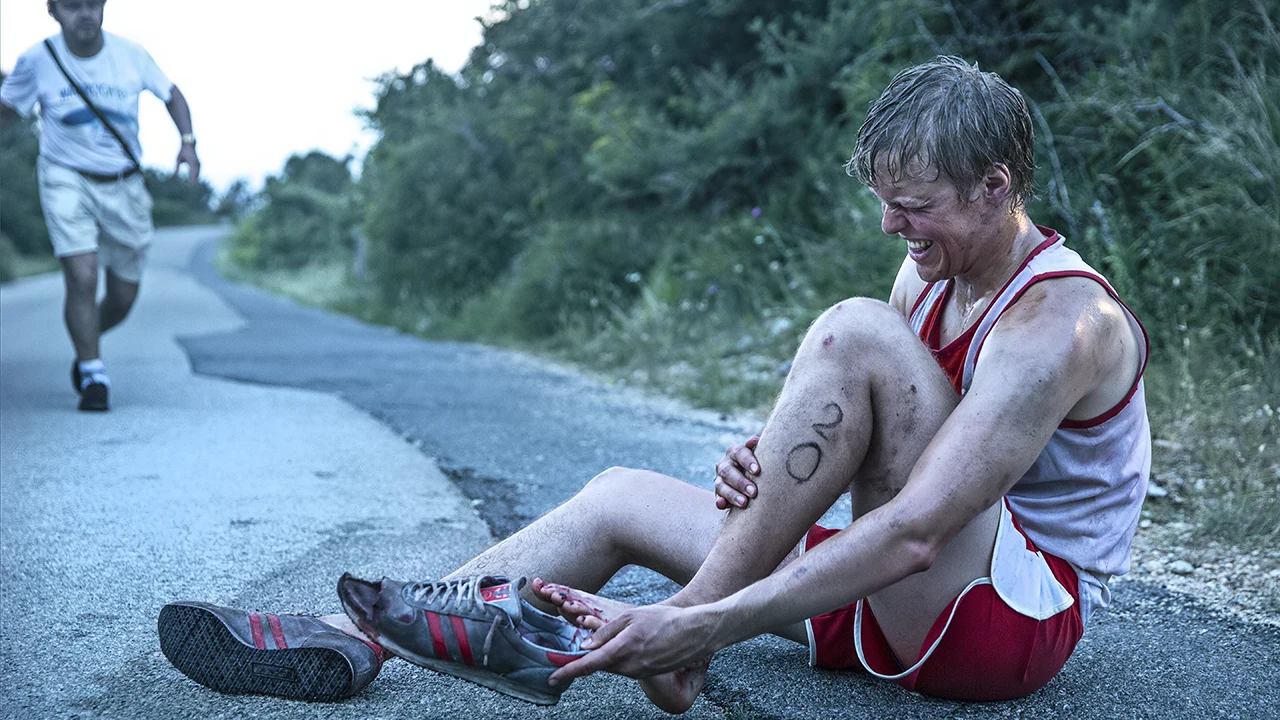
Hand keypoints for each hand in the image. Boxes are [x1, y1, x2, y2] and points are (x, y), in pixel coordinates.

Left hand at [176, 144, 199, 183]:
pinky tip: (194, 179)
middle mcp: (197, 164)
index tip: (189, 186)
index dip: (191, 181)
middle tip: (190, 187)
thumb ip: (177, 166)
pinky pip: (198, 171)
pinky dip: (196, 175)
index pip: (192, 174)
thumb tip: (174, 174)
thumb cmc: (182, 151)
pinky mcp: (198, 163)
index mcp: (192, 163)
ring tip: (192, 184)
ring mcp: (198, 163)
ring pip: (198, 173)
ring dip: (195, 179)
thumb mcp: (178, 159)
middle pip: (196, 175)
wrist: (189, 144)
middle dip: (193, 181)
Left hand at [548, 604, 713, 684]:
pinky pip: (625, 667)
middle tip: (571, 653)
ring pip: (612, 666)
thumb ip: (606, 631)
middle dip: (584, 661)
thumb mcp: (631, 617)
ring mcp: (638, 672)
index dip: (568, 671)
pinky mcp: (647, 674)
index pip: (589, 664)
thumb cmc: (664, 620)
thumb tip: (585, 645)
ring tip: (607, 642)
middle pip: (598, 666)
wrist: (696, 634)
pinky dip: (619, 659)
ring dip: (604, 657)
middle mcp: (629, 666)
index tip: (552, 677)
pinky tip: (626, 646)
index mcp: (622, 650)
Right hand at [714, 433, 760, 509]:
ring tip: (744, 503)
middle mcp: (725, 464)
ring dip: (732, 494)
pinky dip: (719, 501)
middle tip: (753, 492)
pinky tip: (722, 505)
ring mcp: (720, 479)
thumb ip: (759, 445)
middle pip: (728, 471)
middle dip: (740, 482)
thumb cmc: (760, 463)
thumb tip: (754, 440)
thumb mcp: (760, 452)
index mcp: (735, 452)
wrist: (753, 477)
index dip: (747, 461)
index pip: (739, 453)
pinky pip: (717, 497)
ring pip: (721, 485)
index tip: (757, 470)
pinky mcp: (719, 494)